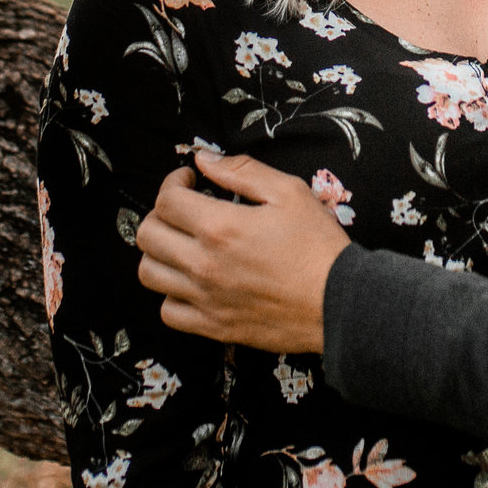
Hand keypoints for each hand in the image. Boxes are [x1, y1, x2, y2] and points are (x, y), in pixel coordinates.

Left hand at [134, 151, 349, 352]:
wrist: (339, 303)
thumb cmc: (318, 246)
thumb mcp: (289, 192)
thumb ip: (242, 170)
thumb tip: (205, 160)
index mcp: (220, 227)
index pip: (166, 200)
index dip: (173, 182)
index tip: (189, 181)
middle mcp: (204, 265)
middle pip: (148, 235)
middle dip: (161, 213)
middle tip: (183, 209)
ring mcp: (205, 299)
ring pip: (149, 274)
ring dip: (160, 252)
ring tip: (183, 244)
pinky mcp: (213, 327)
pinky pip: (168, 312)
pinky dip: (172, 294)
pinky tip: (192, 281)